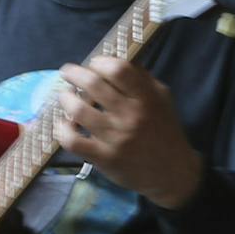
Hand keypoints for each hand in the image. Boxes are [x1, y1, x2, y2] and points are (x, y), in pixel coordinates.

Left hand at [53, 57, 203, 208]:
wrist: (172, 172)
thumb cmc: (165, 131)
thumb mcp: (163, 100)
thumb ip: (142, 81)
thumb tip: (115, 61)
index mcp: (148, 98)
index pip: (119, 70)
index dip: (101, 62)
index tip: (95, 63)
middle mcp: (131, 116)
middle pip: (94, 85)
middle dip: (75, 74)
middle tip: (68, 72)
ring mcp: (116, 138)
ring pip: (78, 111)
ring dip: (65, 98)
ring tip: (65, 95)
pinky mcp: (103, 157)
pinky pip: (73, 140)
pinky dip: (63, 129)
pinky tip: (64, 123)